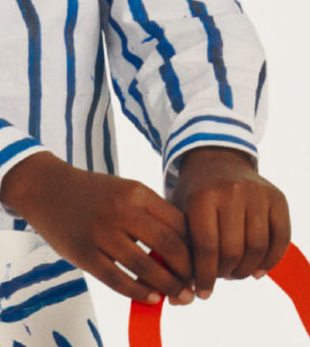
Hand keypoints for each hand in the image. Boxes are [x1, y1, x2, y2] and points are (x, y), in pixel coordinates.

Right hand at [0, 151, 194, 303]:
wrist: (44, 187)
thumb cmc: (91, 193)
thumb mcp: (123, 190)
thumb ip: (151, 216)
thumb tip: (185, 256)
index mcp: (134, 191)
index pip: (180, 225)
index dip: (196, 251)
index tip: (200, 266)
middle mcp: (119, 210)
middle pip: (169, 247)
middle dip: (187, 274)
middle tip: (192, 288)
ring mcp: (100, 232)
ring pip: (146, 268)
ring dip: (168, 288)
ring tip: (177, 298)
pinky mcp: (83, 253)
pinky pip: (119, 281)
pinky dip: (140, 294)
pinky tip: (151, 298)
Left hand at [171, 147, 289, 299]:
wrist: (215, 158)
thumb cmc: (193, 193)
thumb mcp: (178, 210)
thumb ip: (178, 247)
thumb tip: (175, 298)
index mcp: (202, 197)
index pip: (207, 248)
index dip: (205, 276)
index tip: (202, 293)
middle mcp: (231, 193)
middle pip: (233, 251)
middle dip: (225, 273)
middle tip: (219, 277)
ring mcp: (257, 194)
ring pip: (258, 248)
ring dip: (247, 269)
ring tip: (235, 272)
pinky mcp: (277, 198)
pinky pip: (281, 239)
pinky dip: (271, 260)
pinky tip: (257, 269)